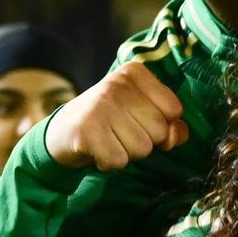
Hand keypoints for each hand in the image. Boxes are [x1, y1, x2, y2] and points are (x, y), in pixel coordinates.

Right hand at [43, 62, 188, 170]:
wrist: (61, 132)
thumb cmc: (109, 122)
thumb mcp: (141, 114)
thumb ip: (169, 122)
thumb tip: (177, 135)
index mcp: (134, 73)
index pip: (174, 109)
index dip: (161, 124)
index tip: (136, 120)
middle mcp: (117, 84)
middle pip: (160, 131)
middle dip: (144, 141)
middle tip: (118, 133)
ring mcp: (101, 105)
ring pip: (142, 149)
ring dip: (126, 153)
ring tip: (107, 140)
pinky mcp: (87, 131)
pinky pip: (119, 161)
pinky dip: (109, 163)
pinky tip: (96, 150)